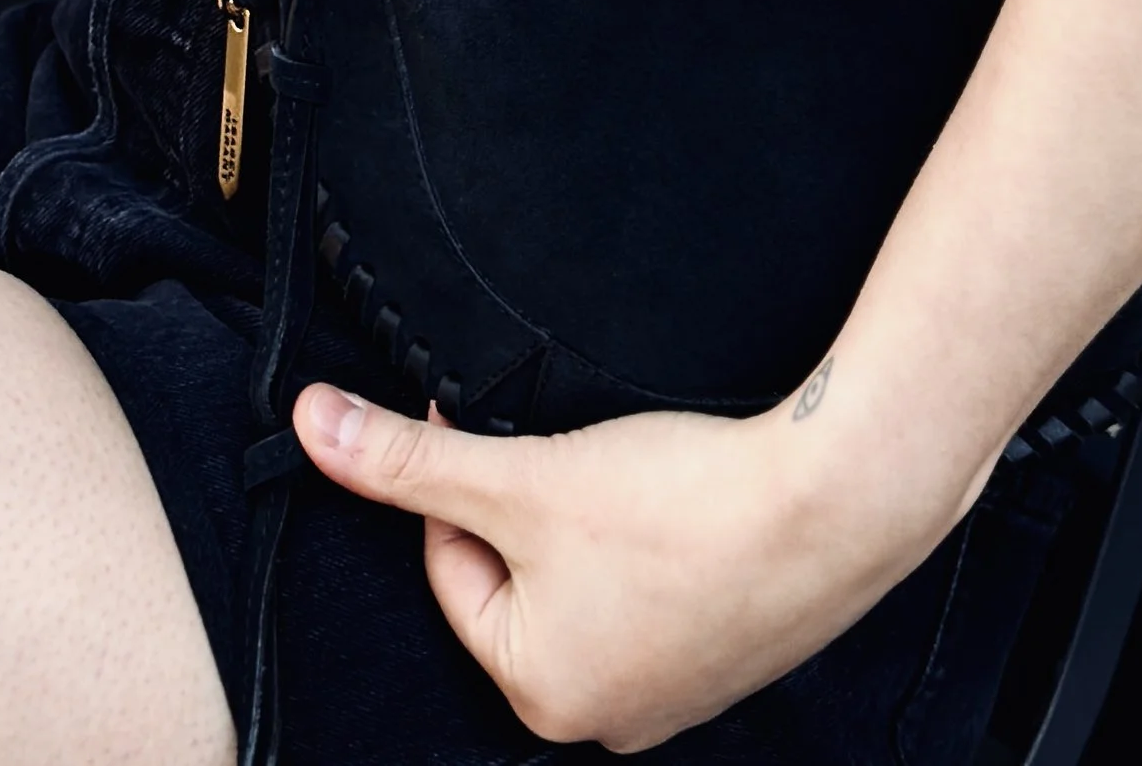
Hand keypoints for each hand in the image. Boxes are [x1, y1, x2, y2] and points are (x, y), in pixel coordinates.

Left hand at [294, 382, 952, 752]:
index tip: (500, 421)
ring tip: (631, 475)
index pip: (453, 566)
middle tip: (575, 454)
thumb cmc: (678, 506)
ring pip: (587, 582)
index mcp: (540, 694)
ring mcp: (674, 695)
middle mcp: (604, 720)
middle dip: (532, 506)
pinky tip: (679, 504)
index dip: (468, 480)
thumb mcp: (522, 475)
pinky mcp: (729, 657)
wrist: (833, 502)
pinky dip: (653, 543)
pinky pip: (655, 593)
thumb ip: (407, 457)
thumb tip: (308, 425)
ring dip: (589, 521)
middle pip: (520, 579)